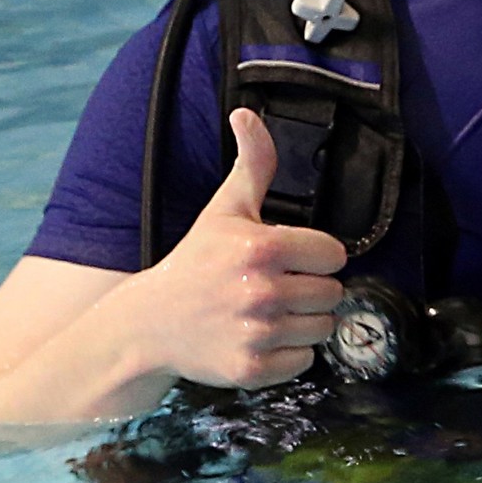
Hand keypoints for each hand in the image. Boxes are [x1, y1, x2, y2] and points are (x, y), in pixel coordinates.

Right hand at [125, 107, 349, 389]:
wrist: (146, 324)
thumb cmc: (195, 263)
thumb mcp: (224, 210)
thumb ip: (252, 164)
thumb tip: (248, 113)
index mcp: (264, 247)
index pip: (335, 255)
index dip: (314, 258)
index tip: (285, 260)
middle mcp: (263, 291)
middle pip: (334, 294)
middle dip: (309, 291)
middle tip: (271, 289)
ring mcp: (257, 332)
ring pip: (323, 329)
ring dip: (301, 324)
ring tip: (263, 314)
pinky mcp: (252, 369)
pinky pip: (305, 362)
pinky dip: (287, 355)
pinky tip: (256, 339)